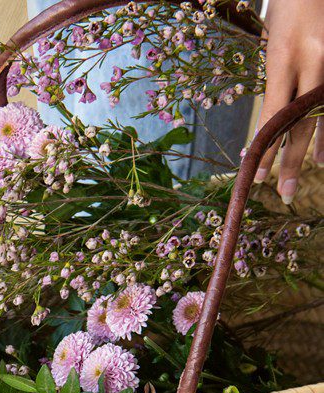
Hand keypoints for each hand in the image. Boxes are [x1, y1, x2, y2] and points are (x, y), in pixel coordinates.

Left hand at [254, 0, 323, 201]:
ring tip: (314, 170)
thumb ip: (275, 84)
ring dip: (320, 146)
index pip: (274, 116)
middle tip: (283, 192)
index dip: (266, 150)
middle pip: (302, 122)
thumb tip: (268, 129)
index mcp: (285, 57)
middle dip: (291, 160)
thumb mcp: (274, 45)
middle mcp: (315, 61)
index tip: (257, 177)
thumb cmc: (288, 10)